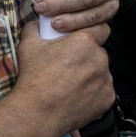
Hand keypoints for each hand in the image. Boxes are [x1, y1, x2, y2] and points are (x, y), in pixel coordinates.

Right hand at [11, 21, 113, 136]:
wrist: (38, 113)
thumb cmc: (34, 78)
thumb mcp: (28, 45)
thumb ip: (34, 27)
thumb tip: (38, 23)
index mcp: (85, 41)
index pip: (100, 29)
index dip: (92, 33)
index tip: (81, 41)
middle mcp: (100, 58)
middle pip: (99, 52)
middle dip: (87, 56)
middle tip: (69, 65)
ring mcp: (106, 80)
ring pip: (101, 72)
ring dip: (90, 74)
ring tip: (71, 84)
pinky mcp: (107, 99)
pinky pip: (102, 91)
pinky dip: (93, 93)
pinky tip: (76, 96)